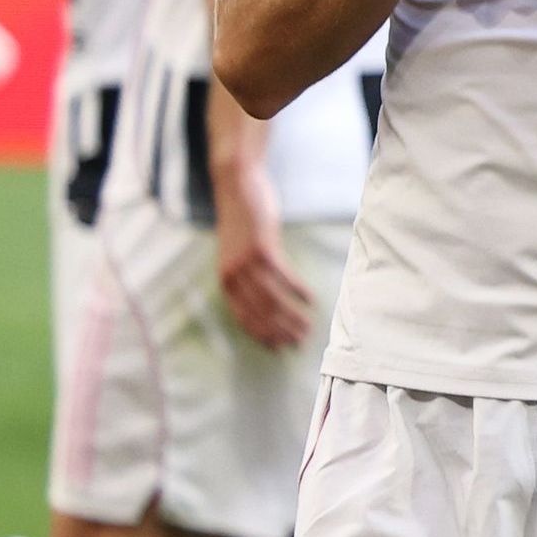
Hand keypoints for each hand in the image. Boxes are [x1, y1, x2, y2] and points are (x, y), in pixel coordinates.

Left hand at [214, 172, 318, 348]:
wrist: (237, 187)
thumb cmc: (242, 221)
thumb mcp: (238, 252)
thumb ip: (247, 276)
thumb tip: (265, 299)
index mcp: (225, 280)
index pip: (243, 318)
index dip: (262, 336)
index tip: (279, 348)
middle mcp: (233, 275)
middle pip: (260, 313)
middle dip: (281, 332)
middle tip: (300, 342)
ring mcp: (246, 262)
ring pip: (272, 299)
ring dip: (292, 317)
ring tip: (308, 327)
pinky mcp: (262, 248)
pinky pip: (283, 277)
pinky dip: (298, 291)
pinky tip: (311, 300)